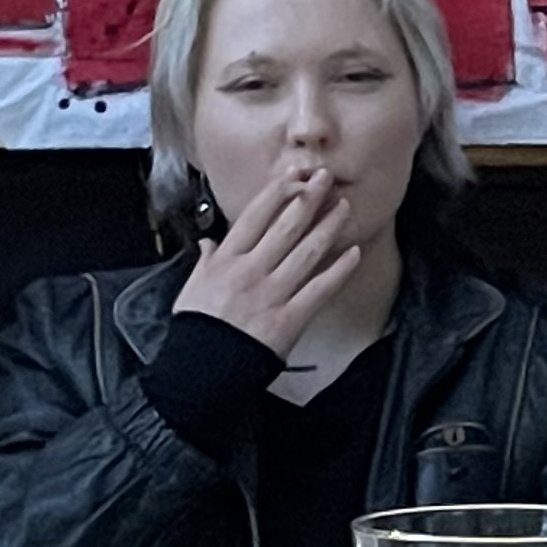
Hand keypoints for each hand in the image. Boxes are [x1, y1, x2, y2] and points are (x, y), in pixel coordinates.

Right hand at [171, 161, 362, 358]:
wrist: (202, 371)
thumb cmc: (197, 329)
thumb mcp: (192, 289)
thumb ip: (205, 261)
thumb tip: (208, 242)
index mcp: (226, 260)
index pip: (254, 216)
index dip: (277, 192)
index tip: (294, 175)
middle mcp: (251, 270)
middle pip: (286, 226)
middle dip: (309, 198)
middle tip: (327, 178)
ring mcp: (272, 293)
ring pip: (307, 251)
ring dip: (328, 226)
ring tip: (345, 207)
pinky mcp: (290, 317)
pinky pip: (320, 288)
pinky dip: (339, 270)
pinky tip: (354, 253)